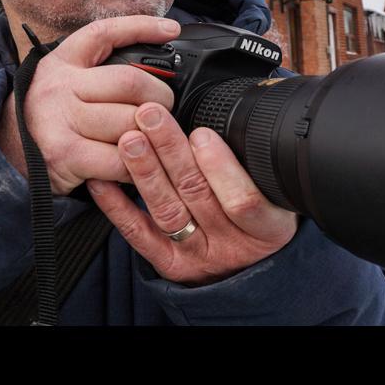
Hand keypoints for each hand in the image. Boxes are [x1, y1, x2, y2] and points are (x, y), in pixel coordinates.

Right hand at [0, 16, 179, 193]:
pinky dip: (137, 165)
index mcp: (62, 62)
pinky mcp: (66, 154)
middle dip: (160, 97)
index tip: (171, 30)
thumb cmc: (49, 118)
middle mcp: (60, 86)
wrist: (6, 154)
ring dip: (152, 135)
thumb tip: (156, 66)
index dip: (140, 27)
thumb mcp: (65, 83)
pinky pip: (120, 159)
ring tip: (152, 140)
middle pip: (130, 82)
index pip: (104, 33)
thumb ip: (99, 72)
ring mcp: (61, 120)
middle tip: (164, 109)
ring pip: (130, 121)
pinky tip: (136, 165)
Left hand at [86, 102, 299, 286]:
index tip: (202, 134)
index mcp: (268, 228)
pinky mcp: (170, 264)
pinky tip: (103, 181)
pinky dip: (118, 206)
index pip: (243, 201)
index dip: (221, 168)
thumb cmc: (264, 220)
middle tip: (150, 116)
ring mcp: (198, 255)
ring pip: (167, 211)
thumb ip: (259, 168)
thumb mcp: (281, 199)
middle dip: (171, 151)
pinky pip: (140, 235)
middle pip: (198, 195)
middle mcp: (232, 245)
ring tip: (129, 139)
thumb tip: (230, 117)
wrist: (250, 268)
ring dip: (145, 171)